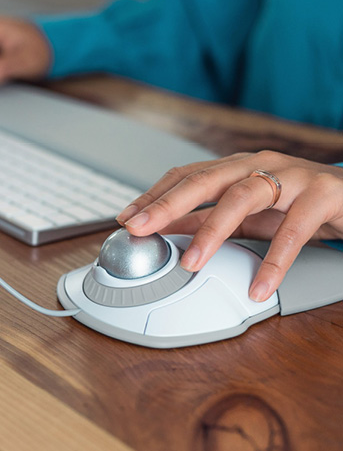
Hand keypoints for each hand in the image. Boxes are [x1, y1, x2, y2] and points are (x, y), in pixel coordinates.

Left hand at [115, 151, 342, 301]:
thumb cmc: (300, 202)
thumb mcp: (249, 213)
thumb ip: (210, 218)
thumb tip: (166, 228)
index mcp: (236, 167)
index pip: (185, 175)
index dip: (154, 194)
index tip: (126, 218)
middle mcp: (258, 164)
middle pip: (204, 179)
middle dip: (167, 204)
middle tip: (140, 228)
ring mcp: (291, 176)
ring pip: (242, 197)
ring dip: (212, 231)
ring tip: (191, 263)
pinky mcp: (323, 195)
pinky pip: (294, 230)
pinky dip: (274, 262)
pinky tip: (258, 286)